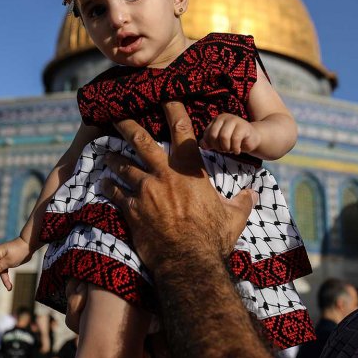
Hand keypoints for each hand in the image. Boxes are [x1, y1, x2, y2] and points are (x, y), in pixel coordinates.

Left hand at [103, 101, 257, 270]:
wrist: (188, 262)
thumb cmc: (212, 238)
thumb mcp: (234, 217)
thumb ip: (242, 201)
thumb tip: (253, 194)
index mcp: (189, 170)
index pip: (182, 129)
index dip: (172, 108)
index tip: (165, 95)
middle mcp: (164, 174)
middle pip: (140, 141)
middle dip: (126, 125)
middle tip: (116, 115)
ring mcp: (145, 191)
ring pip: (123, 166)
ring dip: (114, 159)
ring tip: (107, 154)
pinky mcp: (132, 210)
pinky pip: (115, 192)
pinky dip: (109, 186)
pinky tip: (103, 183)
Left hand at [201, 113, 260, 155]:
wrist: (252, 139)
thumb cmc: (233, 140)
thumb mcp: (219, 142)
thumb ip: (209, 142)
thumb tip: (202, 145)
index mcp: (217, 120)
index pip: (207, 134)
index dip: (211, 145)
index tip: (219, 148)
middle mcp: (225, 117)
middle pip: (214, 135)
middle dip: (218, 147)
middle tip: (225, 150)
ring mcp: (235, 120)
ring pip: (224, 137)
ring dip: (227, 148)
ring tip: (231, 150)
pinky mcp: (244, 126)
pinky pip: (235, 139)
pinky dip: (235, 149)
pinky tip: (237, 151)